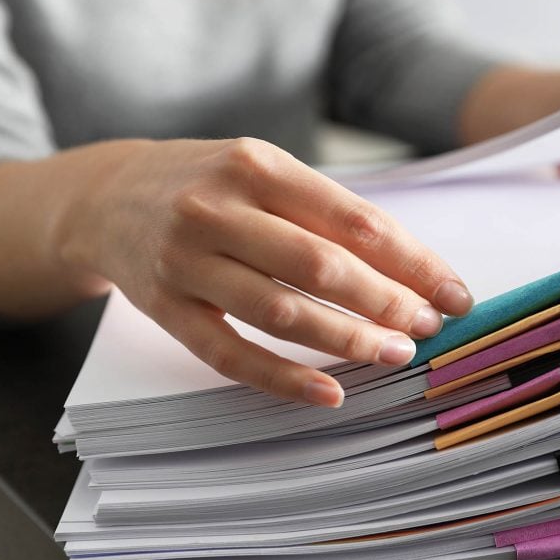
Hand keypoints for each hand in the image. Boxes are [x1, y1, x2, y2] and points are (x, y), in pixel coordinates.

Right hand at [56, 138, 473, 406]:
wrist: (105, 197)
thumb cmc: (207, 185)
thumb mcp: (262, 172)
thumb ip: (326, 212)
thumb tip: (412, 268)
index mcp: (258, 166)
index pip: (355, 220)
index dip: (413, 261)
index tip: (454, 294)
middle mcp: (218, 208)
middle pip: (321, 265)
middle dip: (387, 302)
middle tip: (429, 328)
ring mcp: (186, 261)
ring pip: (280, 311)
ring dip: (346, 340)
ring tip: (395, 355)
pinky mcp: (165, 308)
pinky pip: (229, 353)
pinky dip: (282, 379)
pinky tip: (329, 393)